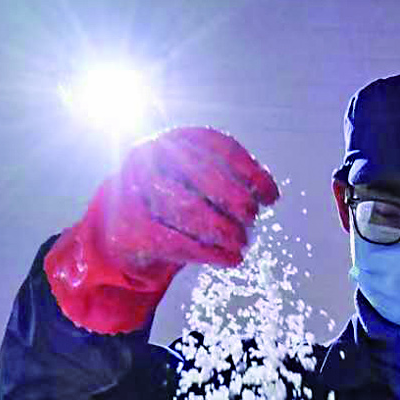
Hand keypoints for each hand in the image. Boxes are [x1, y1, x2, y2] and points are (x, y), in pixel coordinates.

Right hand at [44, 127, 278, 333]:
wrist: (127, 230)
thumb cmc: (179, 202)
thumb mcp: (203, 183)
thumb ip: (230, 182)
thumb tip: (268, 194)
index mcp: (176, 139)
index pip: (218, 147)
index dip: (250, 171)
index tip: (272, 196)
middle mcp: (150, 156)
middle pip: (200, 174)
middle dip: (234, 198)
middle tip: (252, 218)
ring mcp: (134, 189)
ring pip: (185, 208)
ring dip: (221, 228)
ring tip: (242, 242)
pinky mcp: (129, 227)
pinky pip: (175, 241)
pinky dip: (209, 253)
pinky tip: (231, 259)